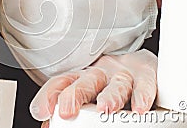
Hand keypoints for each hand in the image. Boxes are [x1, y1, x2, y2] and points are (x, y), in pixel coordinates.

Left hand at [30, 49, 156, 120]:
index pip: (62, 82)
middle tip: (68, 111)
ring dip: (110, 96)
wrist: (140, 64)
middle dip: (75, 95)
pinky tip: (138, 108)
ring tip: (105, 109)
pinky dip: (142, 95)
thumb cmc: (108, 85)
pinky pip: (144, 83)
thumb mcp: (87, 95)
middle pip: (85, 81)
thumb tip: (47, 125)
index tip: (41, 111)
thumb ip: (68, 110)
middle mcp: (100, 75)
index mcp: (82, 79)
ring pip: (116, 84)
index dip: (50, 95)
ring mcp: (123, 74)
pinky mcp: (145, 74)